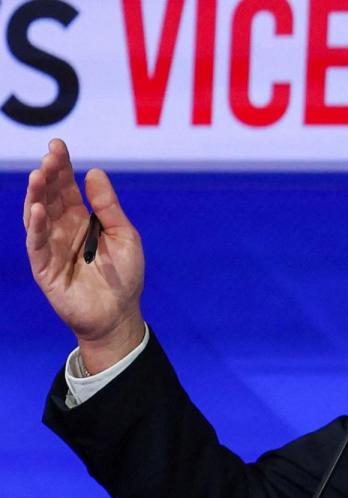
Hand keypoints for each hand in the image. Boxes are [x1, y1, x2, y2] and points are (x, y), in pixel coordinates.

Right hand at [24, 139, 144, 373]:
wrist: (119, 313)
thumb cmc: (124, 275)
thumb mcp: (124, 235)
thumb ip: (108, 206)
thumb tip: (94, 172)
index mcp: (81, 219)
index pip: (67, 187)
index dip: (62, 167)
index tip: (58, 146)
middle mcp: (62, 229)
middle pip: (51, 197)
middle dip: (49, 175)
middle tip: (50, 156)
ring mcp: (50, 247)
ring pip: (38, 216)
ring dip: (37, 196)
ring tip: (39, 175)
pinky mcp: (44, 268)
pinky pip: (36, 244)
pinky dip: (36, 226)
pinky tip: (38, 209)